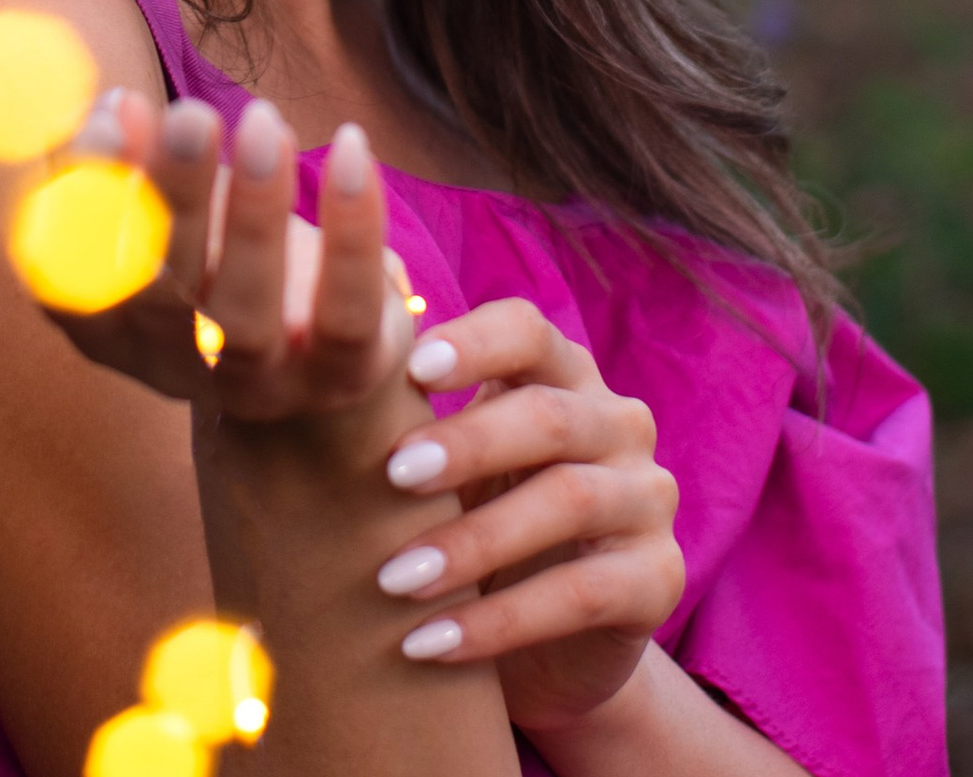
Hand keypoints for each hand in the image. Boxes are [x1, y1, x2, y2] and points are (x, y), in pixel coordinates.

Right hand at [49, 90, 410, 420]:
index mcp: (107, 325)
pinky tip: (352, 146)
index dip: (87, 197)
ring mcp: (257, 382)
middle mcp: (174, 364)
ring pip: (248, 315)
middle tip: (191, 116)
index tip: (116, 107)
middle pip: (160, 296)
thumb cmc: (215, 245)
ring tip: (264, 122)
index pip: (73, 274)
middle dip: (173, 199)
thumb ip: (122, 157)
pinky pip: (348, 310)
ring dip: (255, 215)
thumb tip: (115, 109)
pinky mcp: (339, 375)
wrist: (314, 335)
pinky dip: (353, 230)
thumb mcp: (160, 201)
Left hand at [372, 297, 681, 733]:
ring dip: (474, 541)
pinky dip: (500, 621)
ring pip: (570, 501)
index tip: (408, 368)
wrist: (534, 638)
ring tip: (395, 578)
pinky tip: (430, 642)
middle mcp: (617, 422)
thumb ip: (406, 403)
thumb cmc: (468, 515)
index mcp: (560, 371)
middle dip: (467, 444)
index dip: (472, 344)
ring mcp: (646, 499)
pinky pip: (582, 594)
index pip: (526, 329)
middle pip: (550, 417)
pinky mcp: (659, 580)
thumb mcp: (444, 461)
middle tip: (390, 476)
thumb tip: (313, 341)